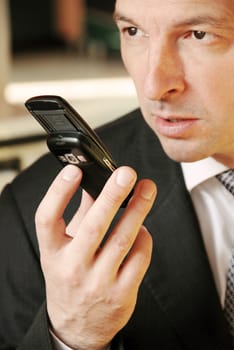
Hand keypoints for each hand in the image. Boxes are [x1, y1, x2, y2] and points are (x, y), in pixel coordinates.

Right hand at [35, 165, 155, 349]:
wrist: (77, 324)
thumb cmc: (70, 277)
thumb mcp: (64, 248)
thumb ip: (80, 214)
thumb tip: (96, 182)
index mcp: (53, 253)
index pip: (47, 219)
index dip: (58, 192)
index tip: (74, 170)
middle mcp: (72, 268)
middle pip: (92, 226)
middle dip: (112, 195)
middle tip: (126, 173)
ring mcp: (97, 283)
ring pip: (122, 240)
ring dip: (138, 210)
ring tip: (147, 189)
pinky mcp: (121, 294)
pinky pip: (138, 259)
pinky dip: (144, 238)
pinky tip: (143, 227)